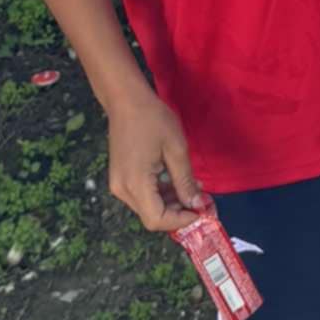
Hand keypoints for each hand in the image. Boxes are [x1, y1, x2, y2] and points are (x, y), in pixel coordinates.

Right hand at [106, 86, 203, 231]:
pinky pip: (142, 195)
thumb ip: (185, 180)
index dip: (181, 220)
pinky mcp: (120, 178)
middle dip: (178, 212)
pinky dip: (160, 193)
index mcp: (135, 184)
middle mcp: (122, 190)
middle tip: (201, 199)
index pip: (157, 220)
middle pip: (152, 216)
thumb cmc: (153, 119)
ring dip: (171, 202)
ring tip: (192, 187)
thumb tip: (196, 204)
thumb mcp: (176, 149)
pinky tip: (175, 180)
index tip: (201, 210)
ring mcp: (118, 184)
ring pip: (147, 206)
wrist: (125, 99)